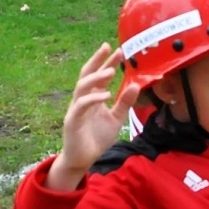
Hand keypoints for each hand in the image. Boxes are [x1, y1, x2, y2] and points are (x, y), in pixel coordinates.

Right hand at [47, 44, 136, 191]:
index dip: (106, 62)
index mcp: (92, 98)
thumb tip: (135, 84)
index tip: (118, 50)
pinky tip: (106, 95)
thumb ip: (125, 102)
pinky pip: (81, 106)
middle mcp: (82, 99)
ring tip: (111, 71)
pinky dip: (93, 98)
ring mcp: (76, 109)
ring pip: (82, 87)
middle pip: (87, 75)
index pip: (98, 75)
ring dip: (97, 78)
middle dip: (97, 61)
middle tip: (110, 49)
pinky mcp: (72, 121)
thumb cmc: (97, 138)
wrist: (83, 160)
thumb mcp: (116, 118)